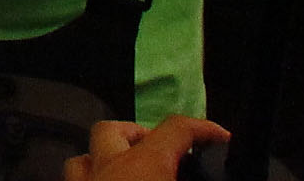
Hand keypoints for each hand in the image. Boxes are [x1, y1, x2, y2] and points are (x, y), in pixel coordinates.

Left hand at [65, 119, 227, 180]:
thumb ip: (200, 178)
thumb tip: (205, 173)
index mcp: (144, 166)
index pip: (177, 128)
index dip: (204, 128)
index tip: (221, 137)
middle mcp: (108, 169)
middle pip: (112, 130)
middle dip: (137, 136)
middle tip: (162, 156)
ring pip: (83, 158)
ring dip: (106, 161)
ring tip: (130, 176)